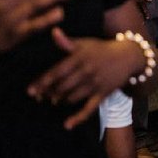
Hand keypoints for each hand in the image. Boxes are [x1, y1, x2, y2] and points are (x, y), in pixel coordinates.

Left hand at [27, 27, 146, 129]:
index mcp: (79, 58)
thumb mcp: (85, 43)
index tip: (30, 90)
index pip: (57, 72)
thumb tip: (53, 31)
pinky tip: (67, 125)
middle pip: (62, 86)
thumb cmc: (101, 49)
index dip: (42, 82)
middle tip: (38, 98)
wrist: (127, 56)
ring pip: (72, 97)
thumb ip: (67, 42)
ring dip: (60, 100)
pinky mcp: (102, 94)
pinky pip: (89, 108)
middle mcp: (86, 72)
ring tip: (52, 101)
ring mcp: (94, 84)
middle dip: (48, 93)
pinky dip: (78, 118)